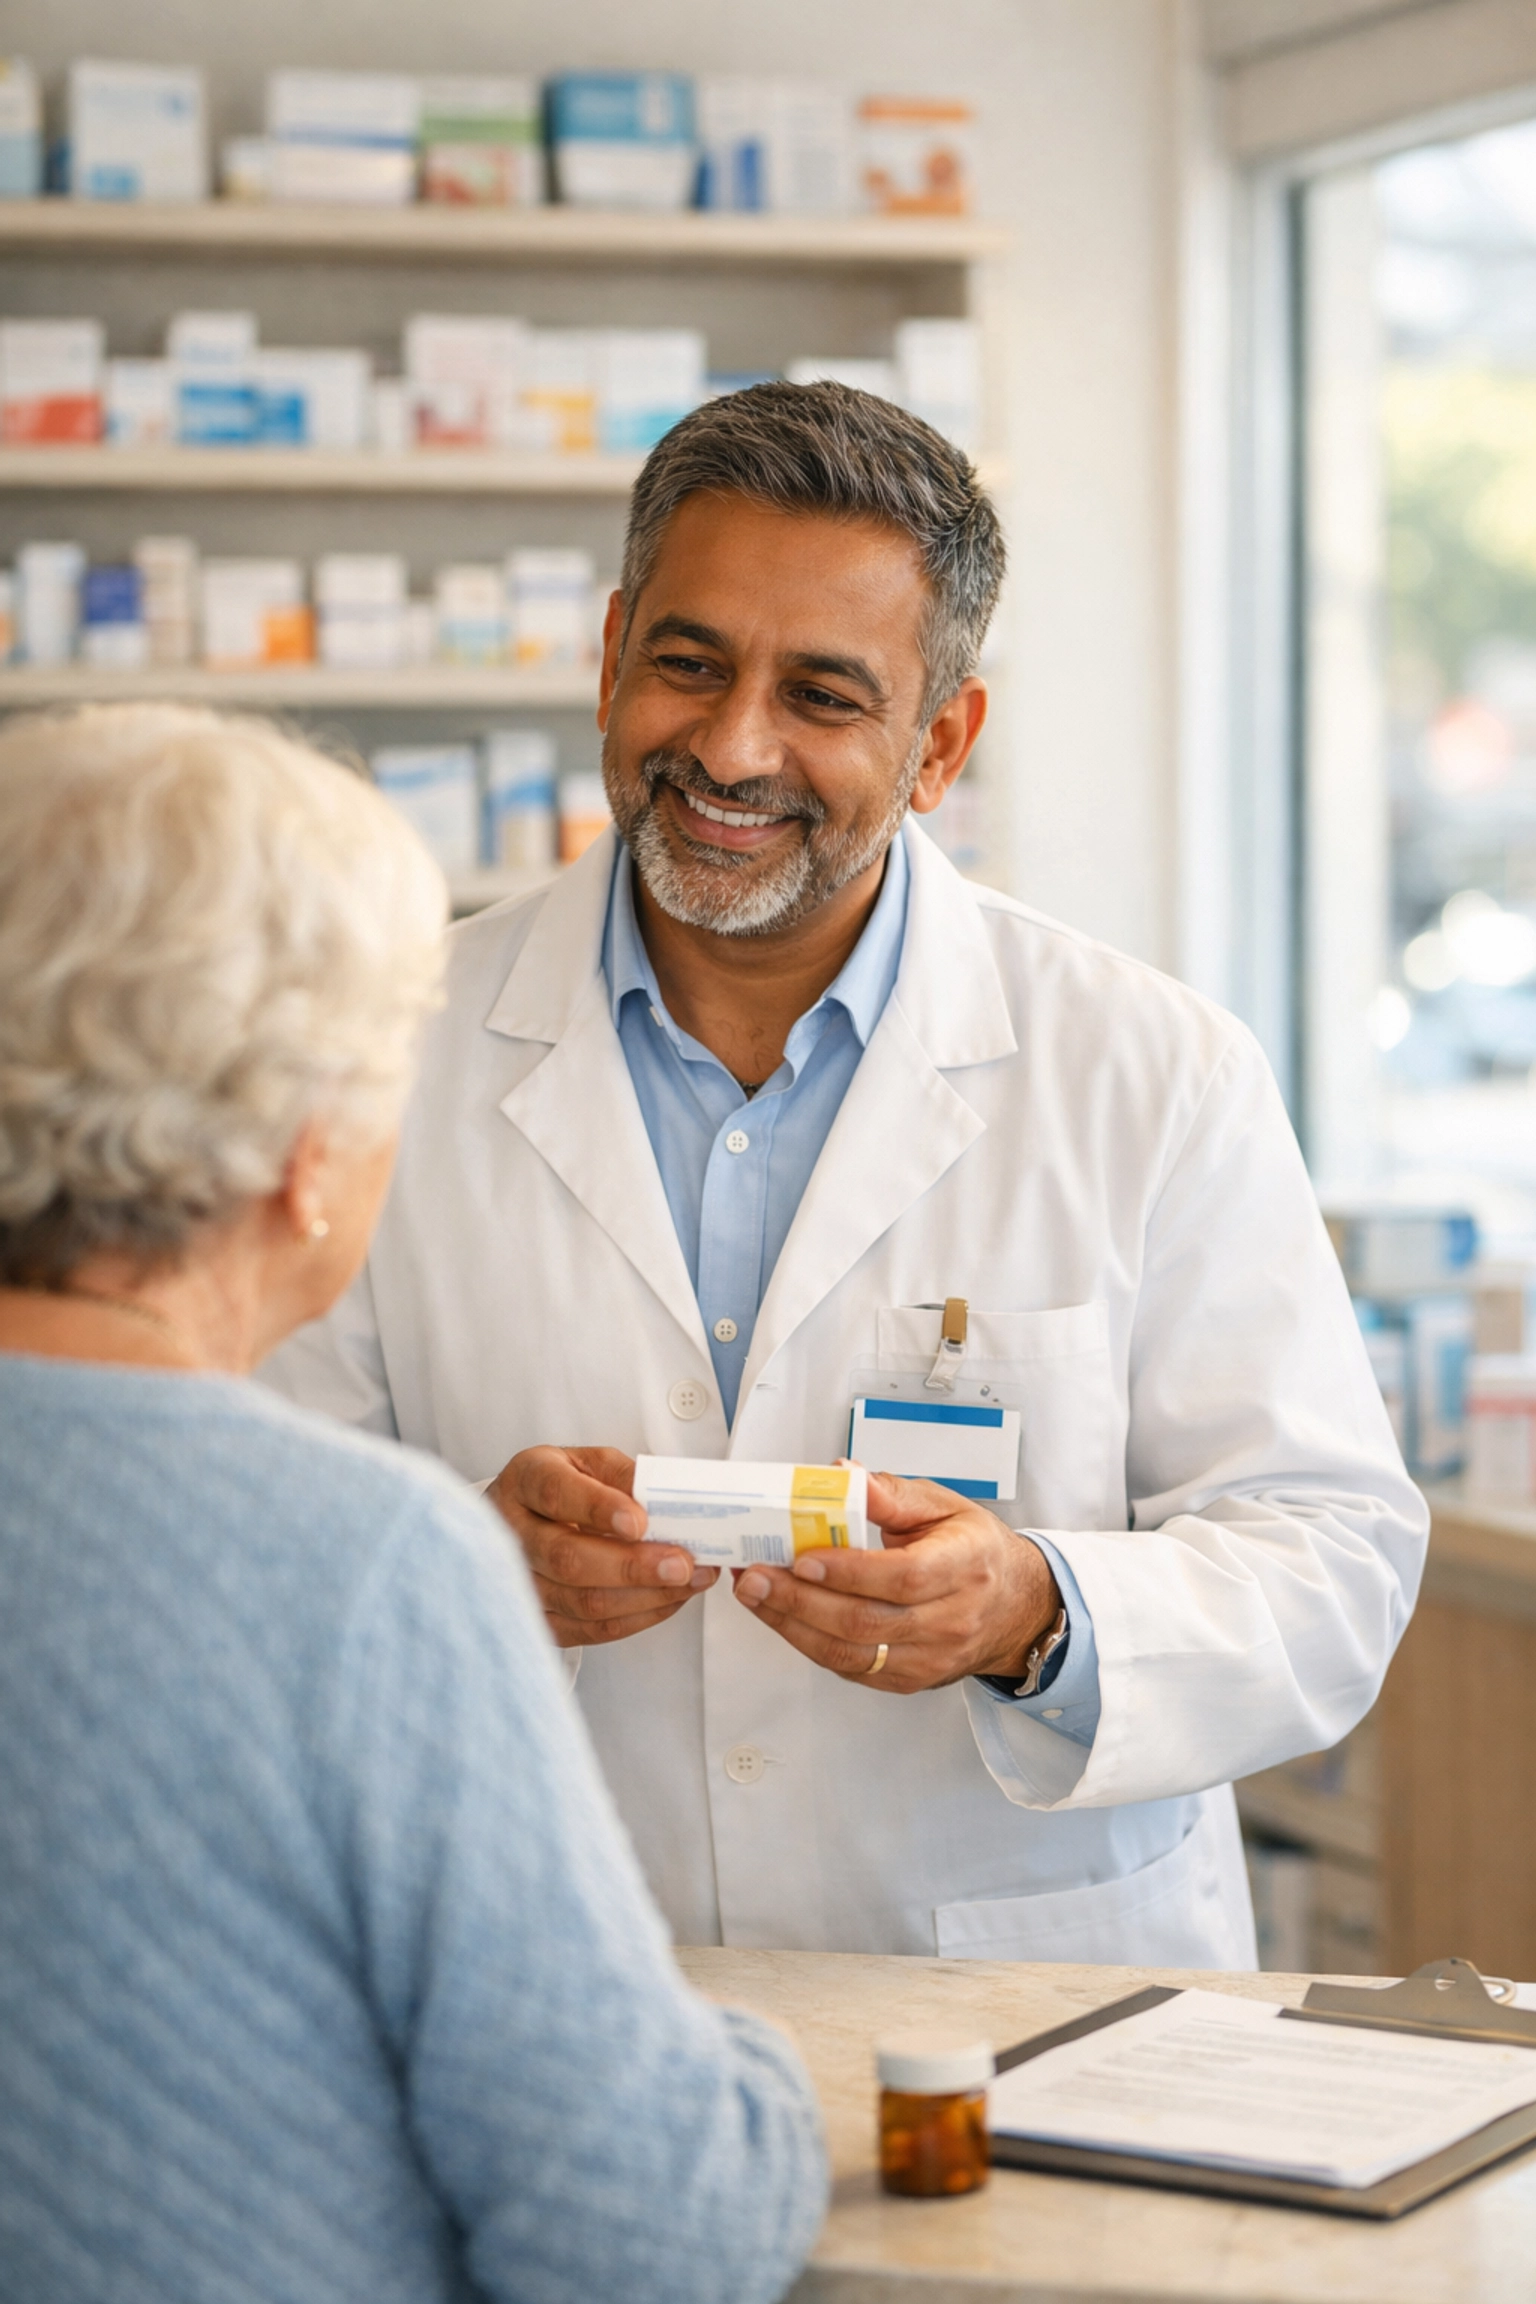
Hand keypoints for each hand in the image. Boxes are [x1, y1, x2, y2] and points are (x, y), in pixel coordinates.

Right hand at [487, 1445, 716, 1647]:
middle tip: (681, 1564)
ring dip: (645, 1597)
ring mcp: (519, 1583)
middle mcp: (512, 1533)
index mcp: (526, 1480)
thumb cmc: (567, 1486)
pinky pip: (589, 1630)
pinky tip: (668, 1599)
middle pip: (567, 1559)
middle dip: (632, 1566)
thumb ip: (624, 1479)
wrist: (528, 1519)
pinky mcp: (539, 1619)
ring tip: (690, 1581)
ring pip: (581, 1602)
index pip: (556, 1493)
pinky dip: (637, 1618)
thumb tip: (666, 1508)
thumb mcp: (592, 1463)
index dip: (598, 1508)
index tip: (640, 1522)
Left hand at [732, 1470, 1061, 1691]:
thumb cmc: (975, 1551)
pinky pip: (851, 1668)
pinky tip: (782, 1618)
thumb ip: (891, 1493)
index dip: (850, 1572)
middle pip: (867, 1621)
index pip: (904, 1578)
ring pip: (852, 1652)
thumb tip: (843, 1475)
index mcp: (964, 1567)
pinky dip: (809, 1644)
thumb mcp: (944, 1506)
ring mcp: (930, 1658)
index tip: (804, 1557)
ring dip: (793, 1625)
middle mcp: (950, 1620)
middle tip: (755, 1575)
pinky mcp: (908, 1679)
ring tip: (756, 1596)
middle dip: (800, 1600)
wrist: (1014, 1606)